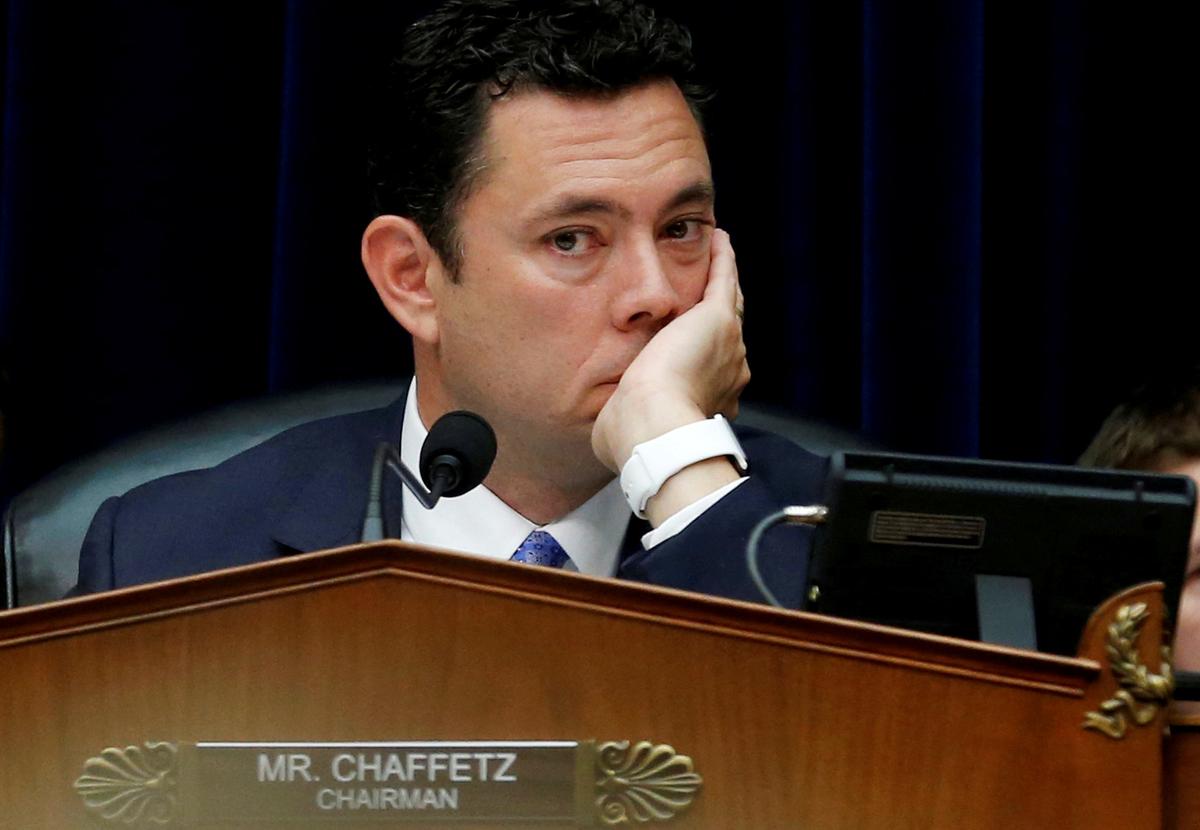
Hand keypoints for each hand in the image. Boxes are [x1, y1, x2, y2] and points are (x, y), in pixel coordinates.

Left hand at [591, 228, 748, 472]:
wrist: (652, 425)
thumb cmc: (636, 437)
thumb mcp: (630, 427)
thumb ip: (626, 419)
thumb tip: (607, 424)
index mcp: (712, 398)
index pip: (713, 369)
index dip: (705, 355)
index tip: (696, 348)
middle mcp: (730, 371)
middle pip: (727, 334)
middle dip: (720, 313)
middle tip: (716, 292)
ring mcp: (728, 343)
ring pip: (729, 303)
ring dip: (724, 280)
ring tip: (721, 257)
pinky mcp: (717, 318)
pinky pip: (724, 279)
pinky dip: (723, 259)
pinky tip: (719, 239)